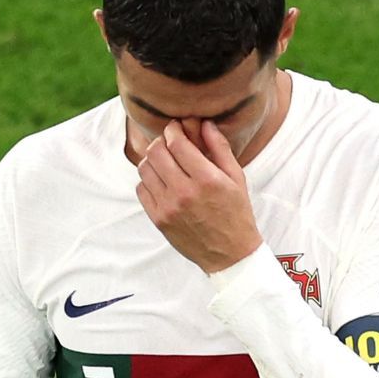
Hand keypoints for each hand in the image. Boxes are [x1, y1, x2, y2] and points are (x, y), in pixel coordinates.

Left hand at [135, 119, 264, 272]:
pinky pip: (141, 189)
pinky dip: (148, 180)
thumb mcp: (236, 178)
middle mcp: (184, 192)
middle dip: (161, 141)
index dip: (173, 130)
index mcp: (206, 179)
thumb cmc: (236, 213)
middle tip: (168, 143)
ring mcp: (168, 207)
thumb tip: (205, 123)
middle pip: (156, 152)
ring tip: (164, 162)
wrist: (229, 254)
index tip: (175, 128)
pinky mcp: (159, 219)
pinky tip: (161, 182)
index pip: (177, 143)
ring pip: (144, 169)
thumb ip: (220, 148)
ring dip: (152, 160)